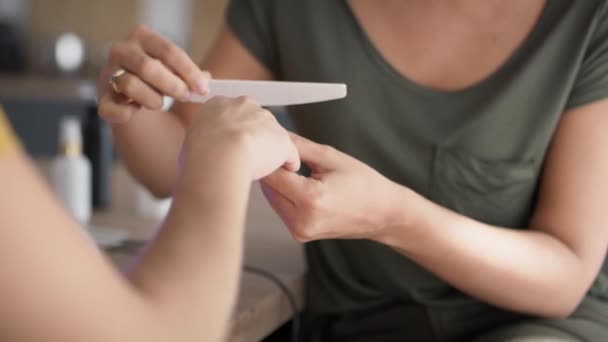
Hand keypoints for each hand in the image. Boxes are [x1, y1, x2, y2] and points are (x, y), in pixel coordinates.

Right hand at [98, 25, 209, 122]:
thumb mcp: (176, 69)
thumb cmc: (160, 76)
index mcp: (143, 37)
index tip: (203, 90)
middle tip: (186, 97)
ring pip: (131, 85)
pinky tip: (136, 111)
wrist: (132, 91)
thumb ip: (190, 73)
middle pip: (148, 67)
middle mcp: (122, 50)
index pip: (169, 51)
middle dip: (172, 86)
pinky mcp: (101, 97)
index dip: (188, 72)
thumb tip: (206, 80)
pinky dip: (126, 113)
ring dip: (153, 99)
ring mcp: (108, 72)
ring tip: (160, 103)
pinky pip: (111, 108)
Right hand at [181, 96, 299, 180]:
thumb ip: (201, 140)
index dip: (231, 133)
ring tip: (261, 171)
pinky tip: (282, 173)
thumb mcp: (190, 141)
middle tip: (245, 160)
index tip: (229, 146)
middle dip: (253, 140)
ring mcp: (266, 121)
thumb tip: (199, 152)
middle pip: (255, 122)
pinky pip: (289, 154)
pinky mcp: (283, 139)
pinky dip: (287, 164)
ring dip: (268, 152)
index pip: (230, 115)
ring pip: (272, 137)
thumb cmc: (199, 153)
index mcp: (219, 104)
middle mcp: (245, 106)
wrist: (219, 156)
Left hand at [261, 133, 402, 241]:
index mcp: (311, 199)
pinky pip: (280, 208)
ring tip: (291, 166)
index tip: (271, 142)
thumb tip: (274, 134)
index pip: (272, 173)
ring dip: (275, 181)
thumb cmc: (364, 185)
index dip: (269, 155)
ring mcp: (300, 231)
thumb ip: (299, 146)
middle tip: (279, 151)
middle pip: (267, 187)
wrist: (383, 214)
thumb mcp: (331, 158)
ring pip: (271, 198)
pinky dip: (283, 193)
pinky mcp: (299, 234)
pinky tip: (296, 182)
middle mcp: (302, 220)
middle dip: (270, 167)